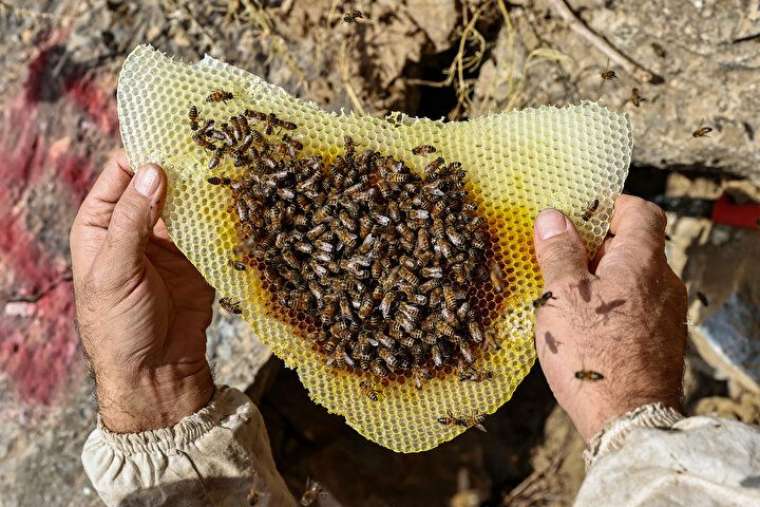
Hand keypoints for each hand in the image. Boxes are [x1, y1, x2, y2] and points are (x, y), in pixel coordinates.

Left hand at [70, 150, 214, 432]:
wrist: (157, 371)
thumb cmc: (118, 326)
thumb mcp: (114, 271)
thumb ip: (132, 221)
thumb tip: (154, 170)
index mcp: (103, 222)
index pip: (123, 172)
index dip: (146, 152)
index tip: (175, 136)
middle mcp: (137, 224)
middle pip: (161, 180)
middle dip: (183, 165)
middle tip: (213, 145)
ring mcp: (171, 239)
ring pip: (190, 201)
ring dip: (207, 188)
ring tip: (232, 165)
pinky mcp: (199, 256)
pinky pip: (212, 227)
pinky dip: (224, 216)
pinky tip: (240, 199)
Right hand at [532, 195, 686, 440]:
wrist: (627, 419)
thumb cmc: (592, 354)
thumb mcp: (561, 296)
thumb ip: (558, 252)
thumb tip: (553, 218)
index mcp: (641, 261)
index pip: (639, 211)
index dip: (609, 205)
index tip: (577, 213)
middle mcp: (662, 282)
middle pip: (632, 245)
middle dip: (593, 245)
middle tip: (556, 256)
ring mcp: (665, 313)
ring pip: (630, 278)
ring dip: (599, 277)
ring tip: (562, 293)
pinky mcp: (659, 340)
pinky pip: (633, 306)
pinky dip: (609, 303)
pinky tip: (581, 324)